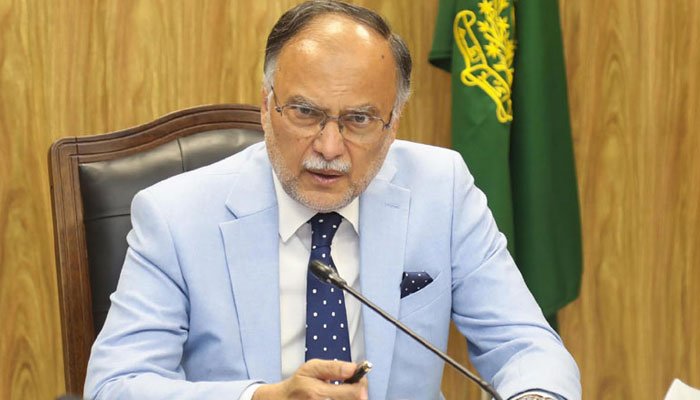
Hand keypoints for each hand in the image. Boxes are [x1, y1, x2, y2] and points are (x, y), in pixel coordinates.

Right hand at [252, 359, 367, 399]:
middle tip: (351, 383)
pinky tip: (340, 396)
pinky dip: (346, 399)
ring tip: (344, 390)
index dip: (361, 383)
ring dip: (352, 396)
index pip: (355, 392)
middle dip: (358, 390)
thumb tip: (353, 368)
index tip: (359, 377)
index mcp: (318, 393)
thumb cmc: (299, 384)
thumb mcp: (311, 368)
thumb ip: (333, 367)